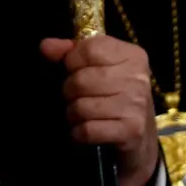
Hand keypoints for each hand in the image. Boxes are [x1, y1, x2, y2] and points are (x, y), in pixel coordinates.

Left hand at [42, 34, 158, 185]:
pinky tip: (85, 130)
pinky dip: (78, 133)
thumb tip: (46, 46)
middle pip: (81, 80)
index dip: (72, 61)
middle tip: (76, 98)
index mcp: (132, 55)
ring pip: (82, 106)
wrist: (139, 139)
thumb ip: (70, 53)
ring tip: (81, 115)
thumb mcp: (98, 69)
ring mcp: (136, 105)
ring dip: (73, 114)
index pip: (89, 49)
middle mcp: (138, 78)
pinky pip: (87, 130)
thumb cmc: (114, 98)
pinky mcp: (131, 131)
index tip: (73, 71)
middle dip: (69, 92)